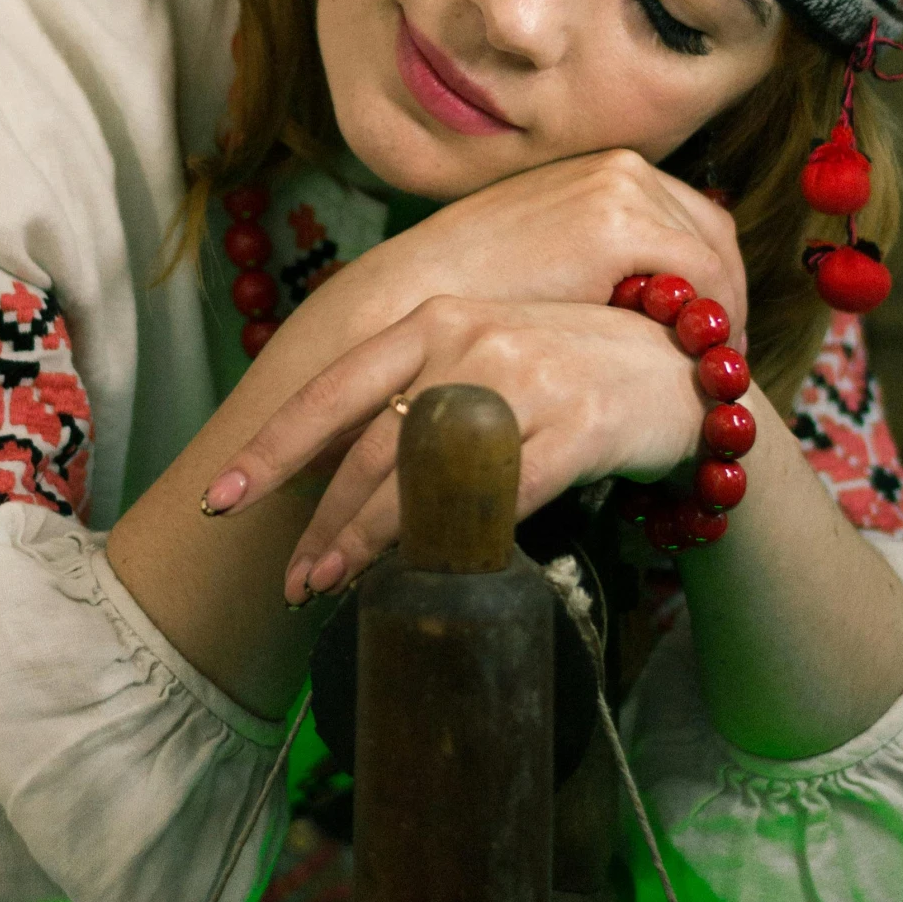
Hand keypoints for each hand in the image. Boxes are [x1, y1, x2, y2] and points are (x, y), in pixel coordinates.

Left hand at [205, 292, 705, 602]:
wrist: (682, 371)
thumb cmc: (568, 369)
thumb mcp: (483, 355)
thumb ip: (417, 388)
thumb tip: (335, 460)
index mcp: (439, 317)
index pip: (335, 387)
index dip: (272, 445)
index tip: (220, 496)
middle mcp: (475, 340)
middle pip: (372, 447)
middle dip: (322, 521)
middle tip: (293, 577)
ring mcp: (529, 381)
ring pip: (423, 478)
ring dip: (368, 542)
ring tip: (331, 584)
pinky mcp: (581, 425)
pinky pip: (499, 498)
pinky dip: (453, 540)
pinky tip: (428, 571)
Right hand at [322, 147, 745, 345]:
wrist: (413, 294)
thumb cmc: (470, 293)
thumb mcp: (547, 260)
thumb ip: (600, 265)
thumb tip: (652, 306)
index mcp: (601, 171)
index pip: (691, 219)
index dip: (714, 278)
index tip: (715, 332)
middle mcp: (619, 167)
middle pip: (713, 232)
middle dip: (728, 296)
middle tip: (727, 355)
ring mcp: (620, 189)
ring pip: (715, 255)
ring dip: (726, 312)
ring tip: (715, 369)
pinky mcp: (617, 224)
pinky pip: (702, 276)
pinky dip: (714, 318)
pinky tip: (701, 360)